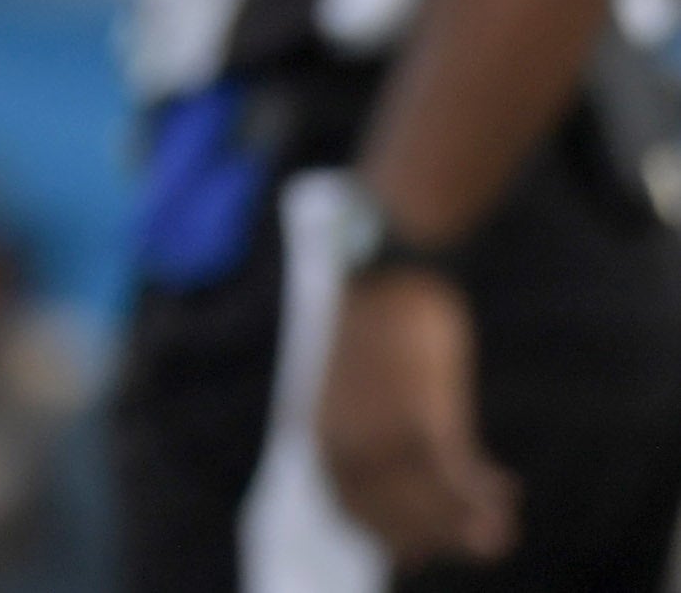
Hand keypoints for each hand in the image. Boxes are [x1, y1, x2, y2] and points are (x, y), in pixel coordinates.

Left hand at [314, 263, 516, 567]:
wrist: (392, 276)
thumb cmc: (379, 333)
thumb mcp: (364, 395)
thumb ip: (375, 444)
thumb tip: (405, 486)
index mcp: (320, 434)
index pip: (350, 511)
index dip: (393, 536)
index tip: (425, 550)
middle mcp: (345, 441)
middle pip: (393, 518)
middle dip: (439, 537)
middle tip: (481, 542)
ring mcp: (383, 430)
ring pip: (429, 505)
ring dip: (469, 524)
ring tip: (501, 528)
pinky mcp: (423, 414)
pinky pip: (456, 475)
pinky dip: (483, 495)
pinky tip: (508, 490)